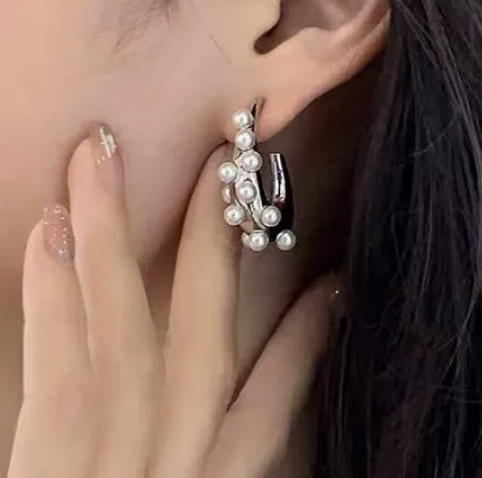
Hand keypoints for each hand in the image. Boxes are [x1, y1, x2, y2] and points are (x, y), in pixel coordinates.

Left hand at [7, 126, 342, 477]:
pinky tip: (52, 230)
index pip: (275, 402)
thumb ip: (207, 459)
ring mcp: (125, 470)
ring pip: (132, 333)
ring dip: (116, 238)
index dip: (309, 340)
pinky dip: (60, 296)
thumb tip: (230, 400)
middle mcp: (181, 469)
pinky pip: (65, 373)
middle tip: (224, 169)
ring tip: (100, 160)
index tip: (332, 285)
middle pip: (210, 337)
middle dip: (219, 244)